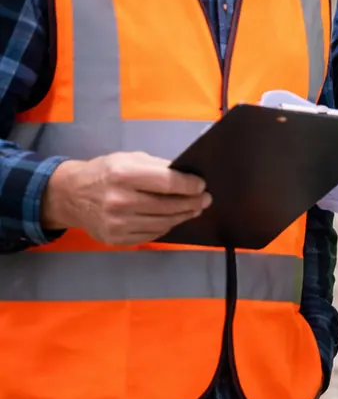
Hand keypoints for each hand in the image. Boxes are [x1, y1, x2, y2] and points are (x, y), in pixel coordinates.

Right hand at [40, 151, 210, 245]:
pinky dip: (165, 226)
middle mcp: (120, 201)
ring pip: (163, 223)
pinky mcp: (116, 239)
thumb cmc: (105, 172)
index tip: (202, 185)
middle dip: (192, 202)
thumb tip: (188, 177)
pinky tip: (172, 219)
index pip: (168, 183)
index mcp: (124, 175)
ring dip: (182, 216)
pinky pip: (151, 235)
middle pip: (168, 206)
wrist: (71, 196)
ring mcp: (117, 224)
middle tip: (205, 199)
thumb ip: (158, 167)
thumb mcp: (129, 159)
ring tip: (193, 209)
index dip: (189, 185)